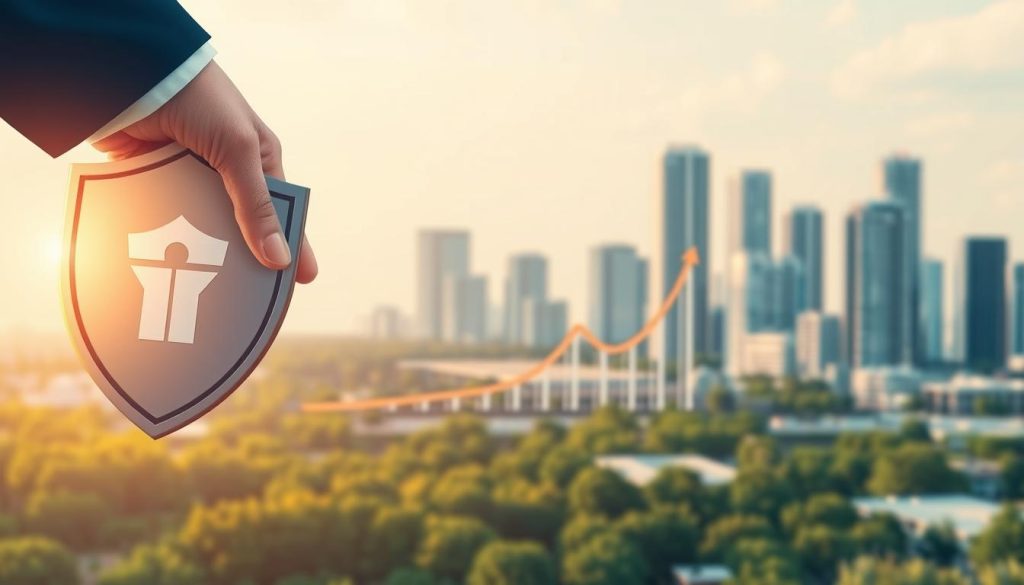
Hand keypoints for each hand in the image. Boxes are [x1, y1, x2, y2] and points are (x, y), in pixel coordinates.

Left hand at [93, 61, 317, 283]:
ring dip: (205, 252)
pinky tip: (172, 266)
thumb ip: (256, 206)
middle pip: (241, 225)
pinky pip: (166, 217)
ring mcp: (189, 177)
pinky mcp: (154, 179)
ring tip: (213, 293)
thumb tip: (280, 259)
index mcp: (258, 160)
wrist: (135, 71)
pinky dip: (168, 238)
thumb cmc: (201, 100)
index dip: (293, 244)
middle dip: (249, 257)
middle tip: (256, 299)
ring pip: (203, 226)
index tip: (302, 281)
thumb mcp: (238, 151)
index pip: (281, 211)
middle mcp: (226, 171)